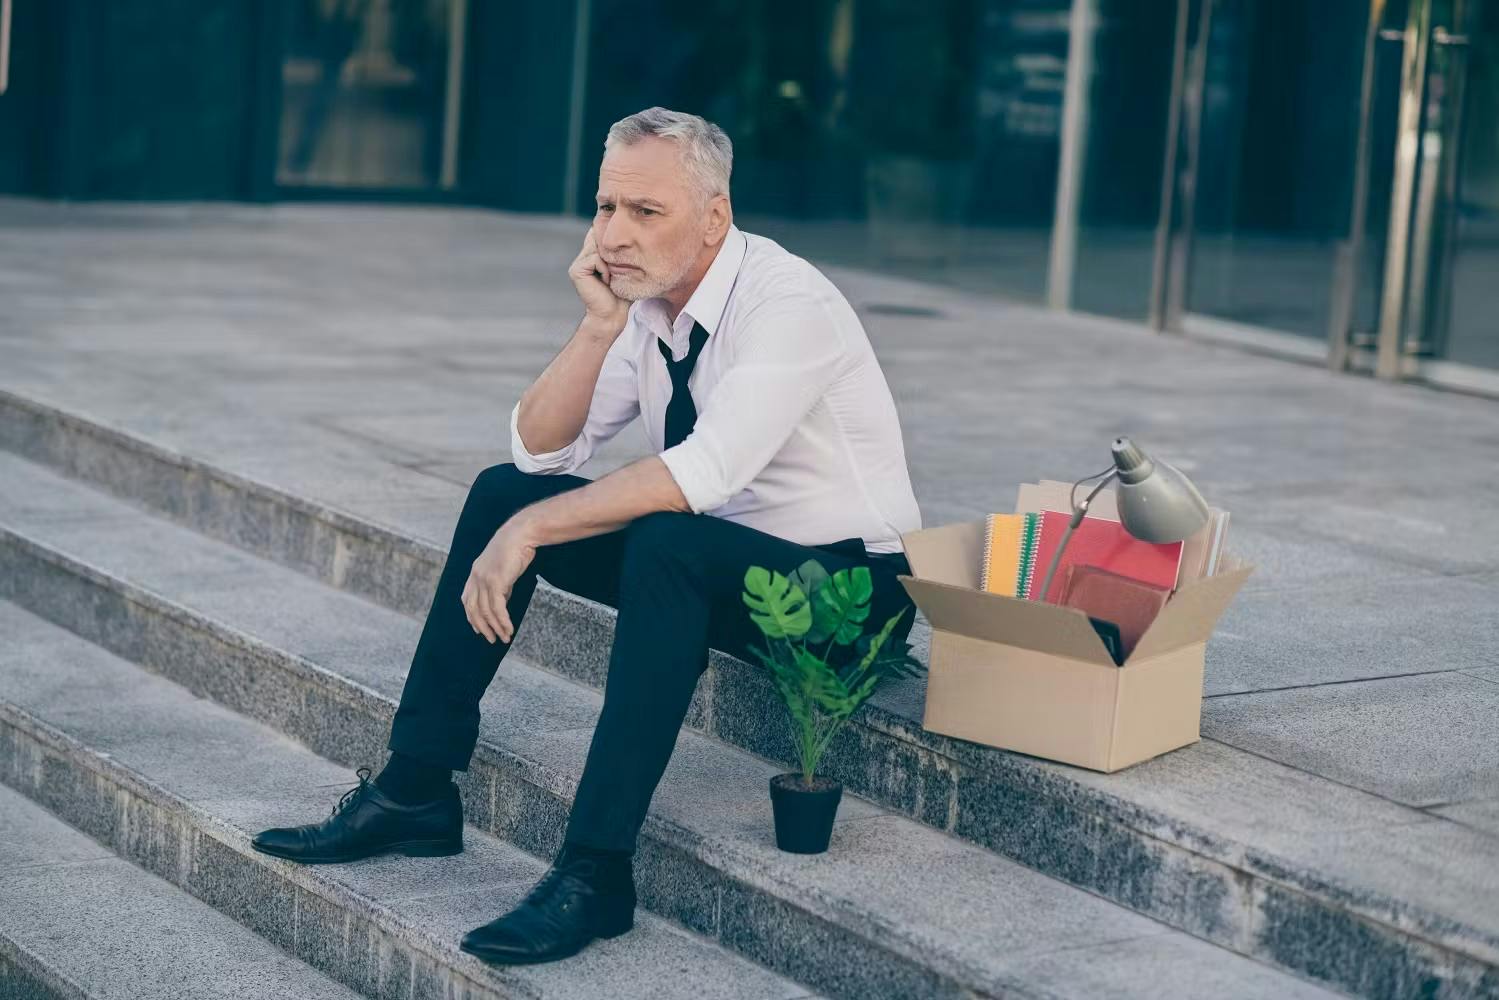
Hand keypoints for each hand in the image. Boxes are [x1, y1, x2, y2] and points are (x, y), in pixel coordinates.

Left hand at [461, 520, 535, 644]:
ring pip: (486, 611)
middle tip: (491, 639)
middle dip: (482, 626)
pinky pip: (497, 608)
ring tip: (504, 638)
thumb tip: (502, 602)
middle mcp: (476, 576)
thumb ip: (500, 584)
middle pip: (473, 609)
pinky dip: (503, 621)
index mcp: (475, 572)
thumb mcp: (504, 568)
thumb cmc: (516, 548)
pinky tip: (509, 628)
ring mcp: (484, 579)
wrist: (521, 533)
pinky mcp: (496, 581)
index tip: (478, 628)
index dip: (471, 616)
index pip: (467, 599)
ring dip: (495, 627)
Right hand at [568, 228, 629, 332]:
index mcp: (592, 255)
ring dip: (610, 263)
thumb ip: (621, 252)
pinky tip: (606, 282)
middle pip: (600, 238)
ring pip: (599, 247)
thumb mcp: (624, 269)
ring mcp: (578, 263)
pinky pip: (595, 258)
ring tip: (611, 278)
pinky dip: (605, 270)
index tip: (621, 260)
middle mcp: (583, 257)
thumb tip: (631, 234)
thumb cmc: (621, 295)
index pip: (601, 234)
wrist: (612, 315)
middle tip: (616, 272)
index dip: (613, 242)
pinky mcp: (576, 270)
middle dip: (614, 253)